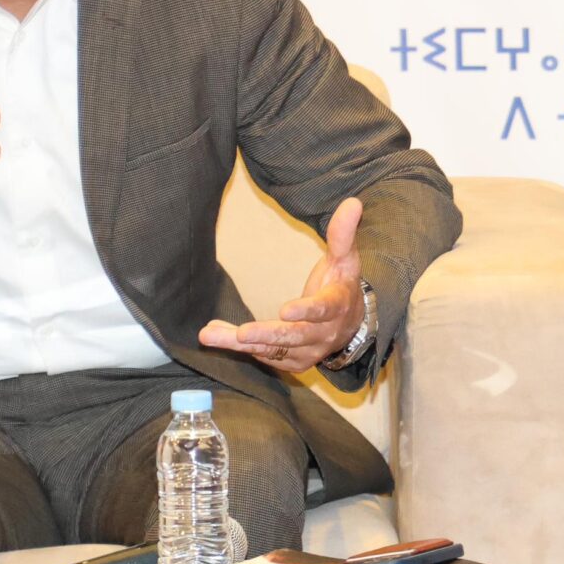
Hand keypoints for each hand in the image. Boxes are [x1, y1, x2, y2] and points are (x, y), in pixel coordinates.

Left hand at [199, 197, 364, 374]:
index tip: (284, 311)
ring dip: (241, 344)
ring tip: (210, 334)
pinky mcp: (294, 362)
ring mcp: (309, 351)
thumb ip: (343, 233)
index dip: (305, 311)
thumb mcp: (345, 258)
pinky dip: (242, 349)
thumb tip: (353, 202)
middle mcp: (324, 333)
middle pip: (293, 337)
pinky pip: (266, 356)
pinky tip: (218, 335)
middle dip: (265, 334)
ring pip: (274, 349)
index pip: (323, 310)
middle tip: (239, 334)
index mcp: (337, 306)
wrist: (352, 324)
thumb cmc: (341, 284)